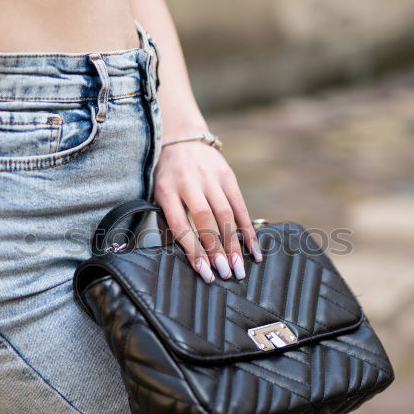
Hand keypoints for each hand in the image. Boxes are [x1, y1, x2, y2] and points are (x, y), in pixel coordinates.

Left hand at [153, 138, 262, 283]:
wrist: (181, 139)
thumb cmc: (167, 178)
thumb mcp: (159, 197)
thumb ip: (170, 223)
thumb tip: (187, 258)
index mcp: (167, 190)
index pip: (181, 225)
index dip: (194, 250)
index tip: (205, 271)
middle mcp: (189, 182)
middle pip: (206, 220)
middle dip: (217, 249)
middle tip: (226, 274)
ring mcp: (210, 177)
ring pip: (226, 214)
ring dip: (234, 243)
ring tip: (240, 267)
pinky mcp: (227, 175)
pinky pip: (240, 205)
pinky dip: (247, 228)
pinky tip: (254, 248)